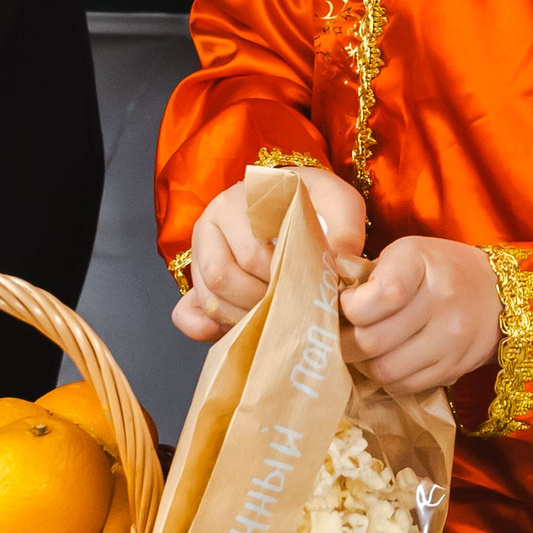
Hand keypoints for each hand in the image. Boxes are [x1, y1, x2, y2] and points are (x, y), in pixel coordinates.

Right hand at [173, 168, 366, 340]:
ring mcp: (201, 251)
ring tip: (277, 316)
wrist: (300, 200)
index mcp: (243, 200)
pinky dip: (207, 329)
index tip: (305, 290)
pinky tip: (236, 333)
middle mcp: (213, 220)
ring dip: (243, 316)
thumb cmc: (317, 204)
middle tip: (293, 307)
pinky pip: (187, 313)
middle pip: (224, 278)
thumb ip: (345, 231)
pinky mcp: (196, 279)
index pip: (252, 255)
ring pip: (210, 297)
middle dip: (262, 301)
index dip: (280, 281)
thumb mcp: (341, 205)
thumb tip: (337, 264)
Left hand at [338, 238, 499, 392]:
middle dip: (346, 341)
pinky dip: (387, 378)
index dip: (350, 306)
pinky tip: (387, 361)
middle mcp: (441, 300)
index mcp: (420, 262)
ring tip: (364, 350)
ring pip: (385, 370)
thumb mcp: (405, 254)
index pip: (379, 296)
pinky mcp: (453, 368)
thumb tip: (321, 294)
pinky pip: (404, 386)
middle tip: (344, 334)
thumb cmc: (437, 269)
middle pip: (372, 341)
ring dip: (364, 364)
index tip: (347, 303)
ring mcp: (451, 338)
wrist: (496, 295)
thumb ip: (368, 274)